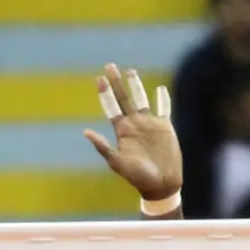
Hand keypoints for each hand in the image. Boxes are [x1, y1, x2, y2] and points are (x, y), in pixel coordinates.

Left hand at [83, 64, 181, 200]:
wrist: (160, 184)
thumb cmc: (137, 176)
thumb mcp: (117, 162)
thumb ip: (103, 147)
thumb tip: (85, 131)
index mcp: (122, 130)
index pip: (111, 107)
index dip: (105, 92)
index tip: (99, 78)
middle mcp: (134, 123)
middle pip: (123, 97)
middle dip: (116, 82)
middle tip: (109, 65)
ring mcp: (149, 124)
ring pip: (141, 98)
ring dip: (136, 85)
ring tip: (129, 71)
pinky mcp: (164, 127)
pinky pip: (164, 108)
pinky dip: (163, 99)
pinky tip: (160, 88)